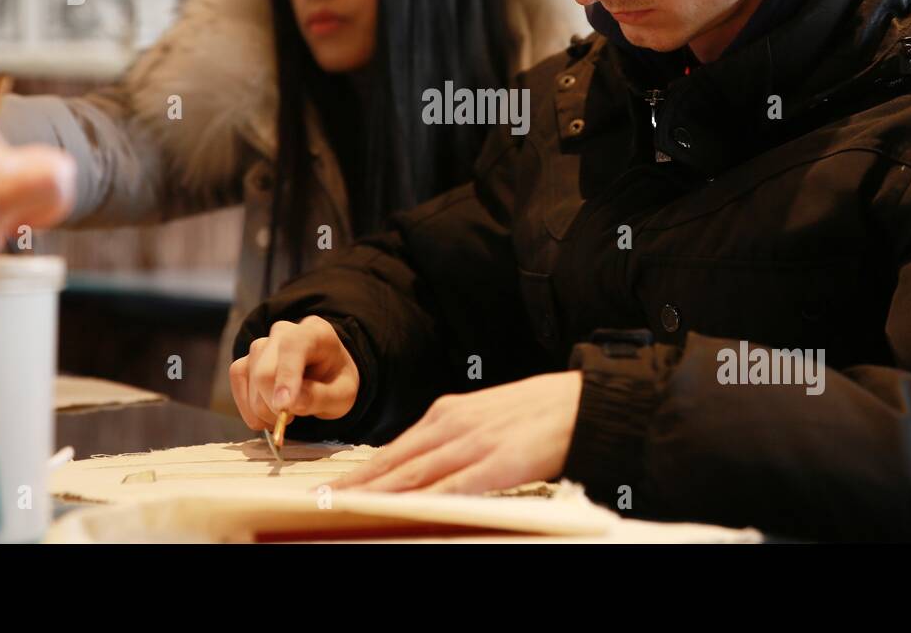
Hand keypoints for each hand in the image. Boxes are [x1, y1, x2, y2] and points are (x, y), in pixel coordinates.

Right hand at [229, 316, 359, 430]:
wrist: (324, 376)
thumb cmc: (335, 382)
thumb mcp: (342, 395)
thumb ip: (320, 397)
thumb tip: (291, 405)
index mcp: (316, 332)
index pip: (293, 347)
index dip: (286, 377)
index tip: (285, 406)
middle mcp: (284, 332)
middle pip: (265, 369)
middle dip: (274, 404)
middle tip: (291, 418)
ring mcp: (261, 345)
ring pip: (250, 379)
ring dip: (264, 410)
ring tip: (285, 415)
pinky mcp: (245, 361)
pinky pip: (238, 383)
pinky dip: (248, 409)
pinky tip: (266, 417)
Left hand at [327, 370, 582, 493]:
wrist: (584, 401)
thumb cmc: (539, 411)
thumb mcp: (485, 415)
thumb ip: (455, 435)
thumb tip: (426, 460)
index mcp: (449, 412)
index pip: (396, 446)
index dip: (364, 470)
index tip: (337, 485)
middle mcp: (454, 424)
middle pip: (396, 461)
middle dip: (359, 483)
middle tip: (326, 500)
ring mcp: (474, 443)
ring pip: (415, 473)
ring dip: (379, 492)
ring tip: (349, 507)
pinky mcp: (498, 462)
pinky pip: (455, 486)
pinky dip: (425, 498)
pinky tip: (405, 509)